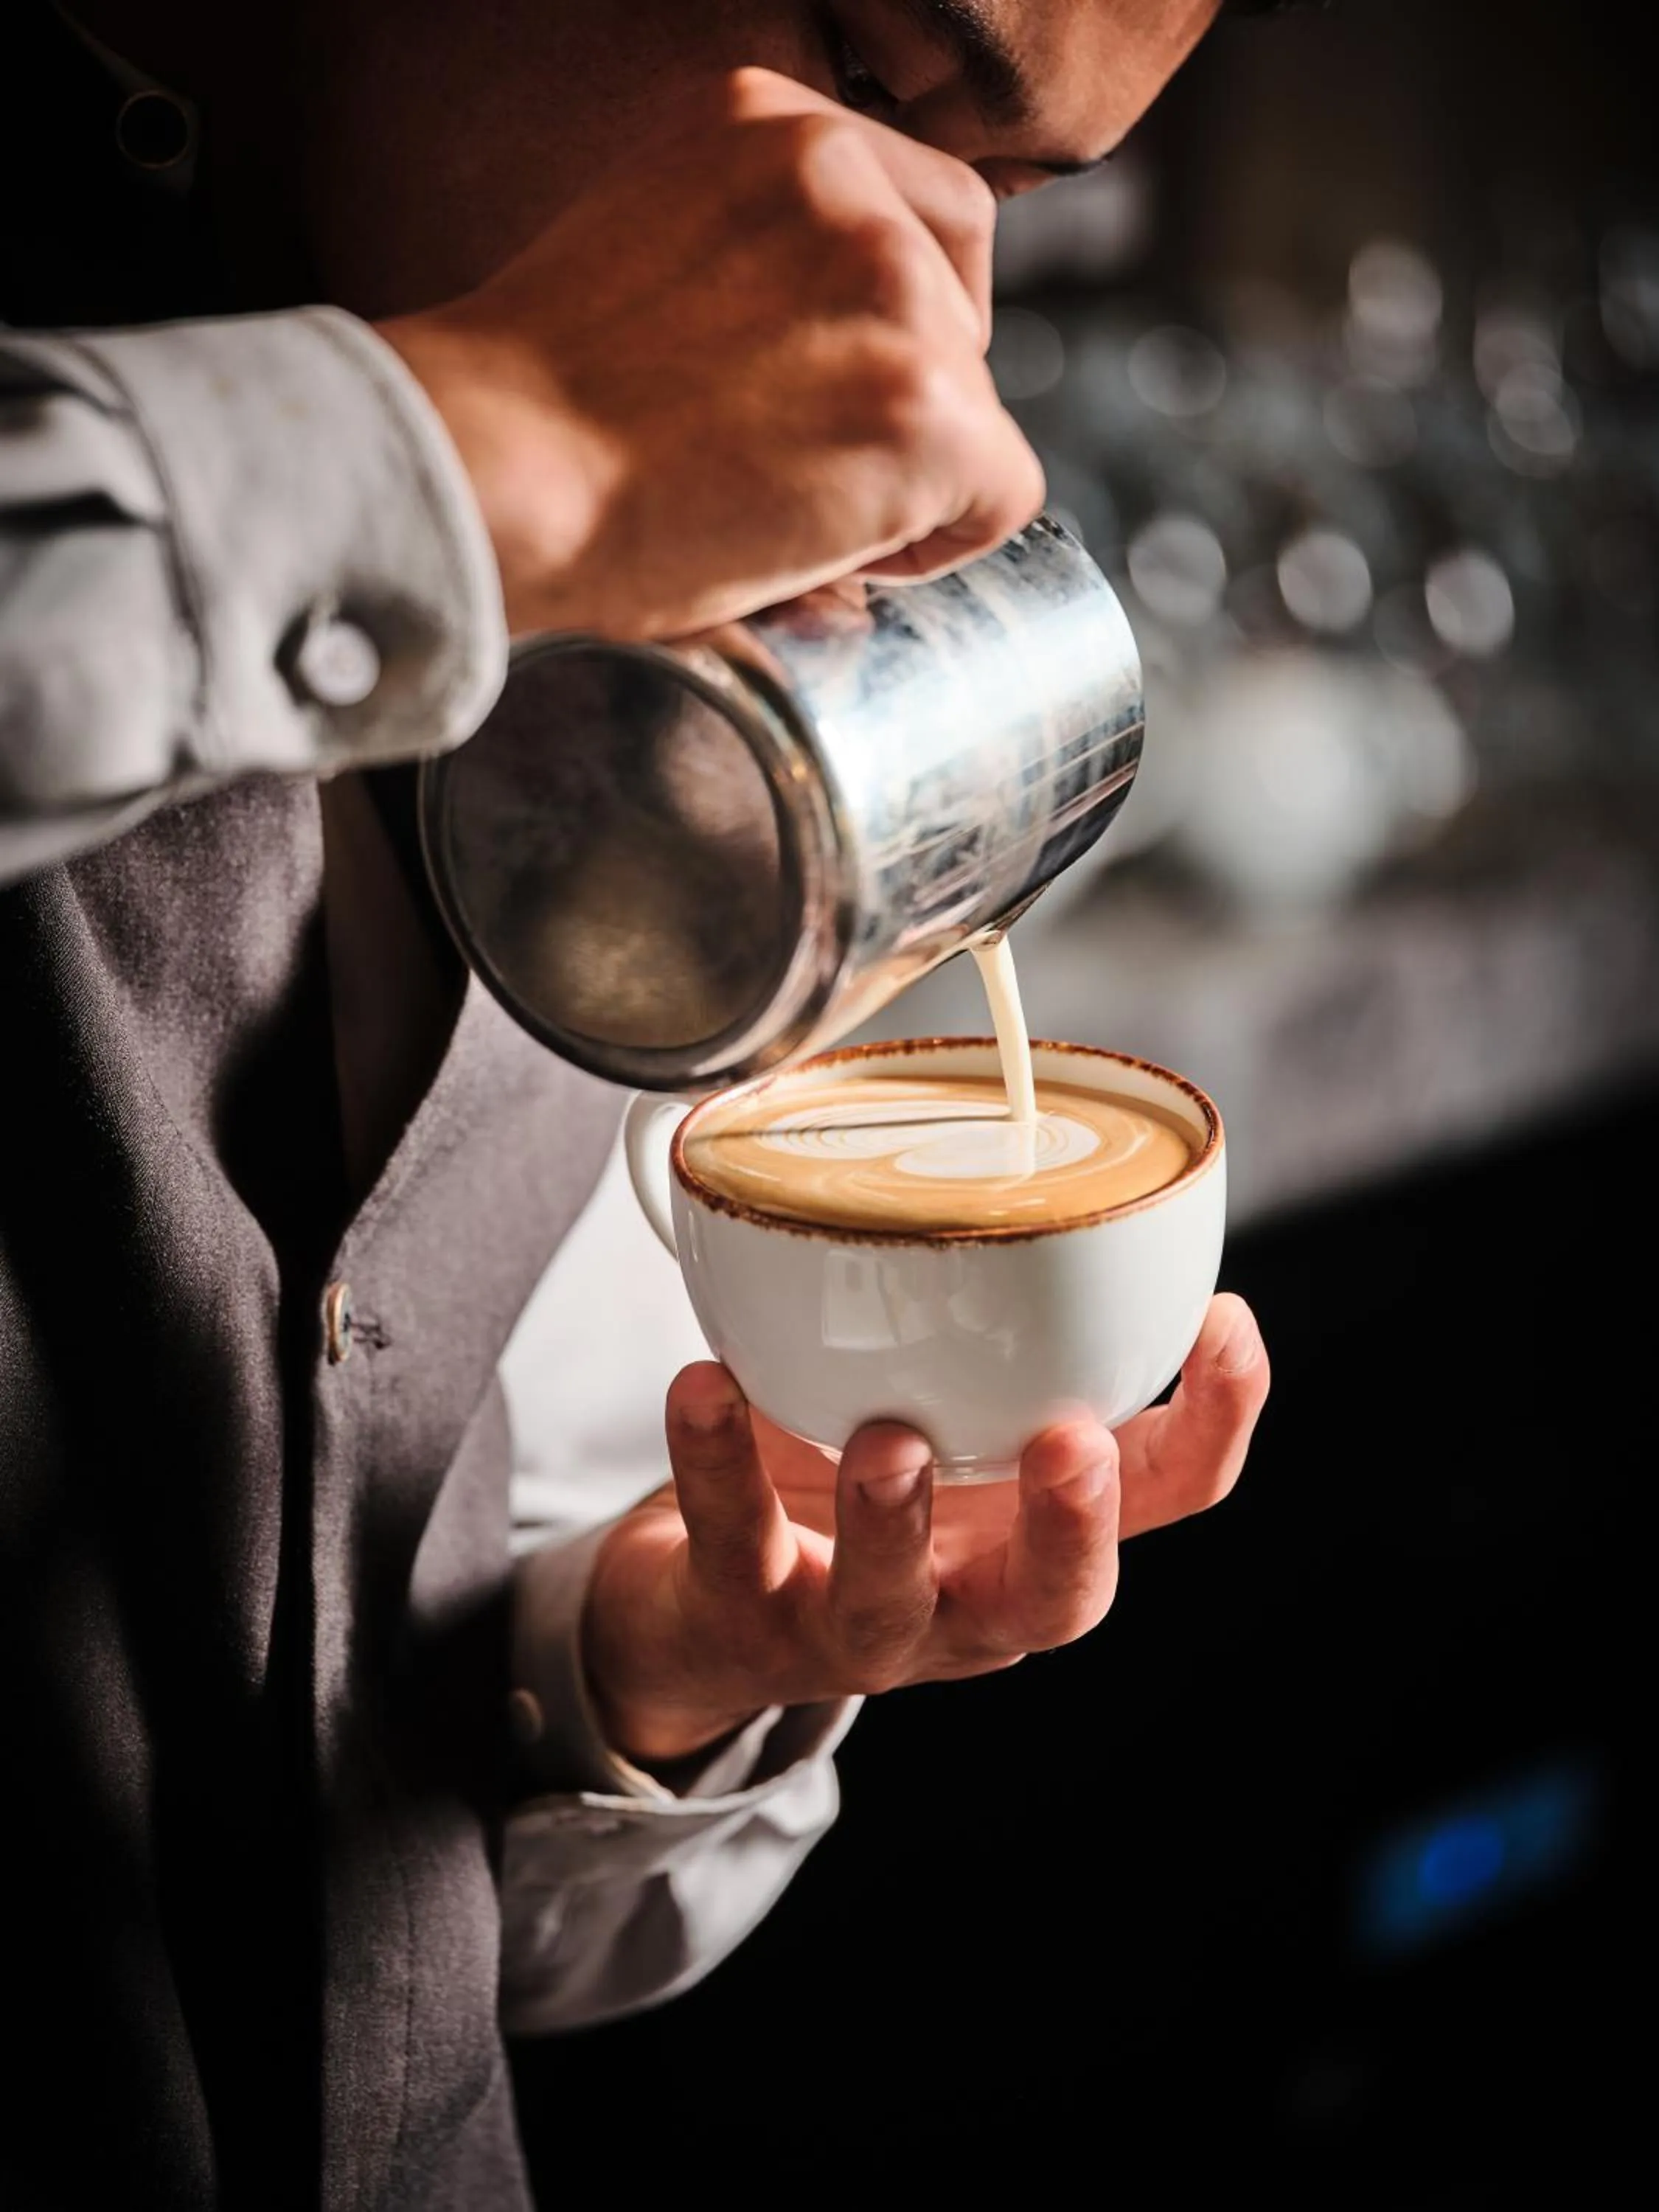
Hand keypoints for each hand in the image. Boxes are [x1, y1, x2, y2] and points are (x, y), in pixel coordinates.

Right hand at [377, 68, 1042, 640]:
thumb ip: (758, 264)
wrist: (487, 472)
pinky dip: (936, 545)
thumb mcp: (652, 257)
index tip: (805, 394)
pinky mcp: (924, 399)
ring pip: (980, 406)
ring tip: (788, 513)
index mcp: (765, 121)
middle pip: (961, 302)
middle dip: (901, 394)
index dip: (879, 326)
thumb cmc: (533, 413)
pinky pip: (1005, 492)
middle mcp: (843, 174)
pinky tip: (830, 553)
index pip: (913, 214)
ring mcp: (891, 284)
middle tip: (791, 465)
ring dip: (907, 476)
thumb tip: (840, 359)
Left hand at [582, 1293, 1269, 1764]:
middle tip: (1072, 1440)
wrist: (708, 1609)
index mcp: (1036, 1527)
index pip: (1167, 1495)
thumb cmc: (847, 1483)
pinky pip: (732, 1542)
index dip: (1217, 1421)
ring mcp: (855, 1624)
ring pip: (890, 1604)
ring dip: (893, 1519)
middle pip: (1060, 1599)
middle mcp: (967, 1594)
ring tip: (888, 1440)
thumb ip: (984, 1314)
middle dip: (1075, 1526)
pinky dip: (718, 1462)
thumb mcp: (940, 1406)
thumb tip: (999, 1119)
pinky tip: (708, 1385)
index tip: (1223, 1320)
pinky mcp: (742, 1616)